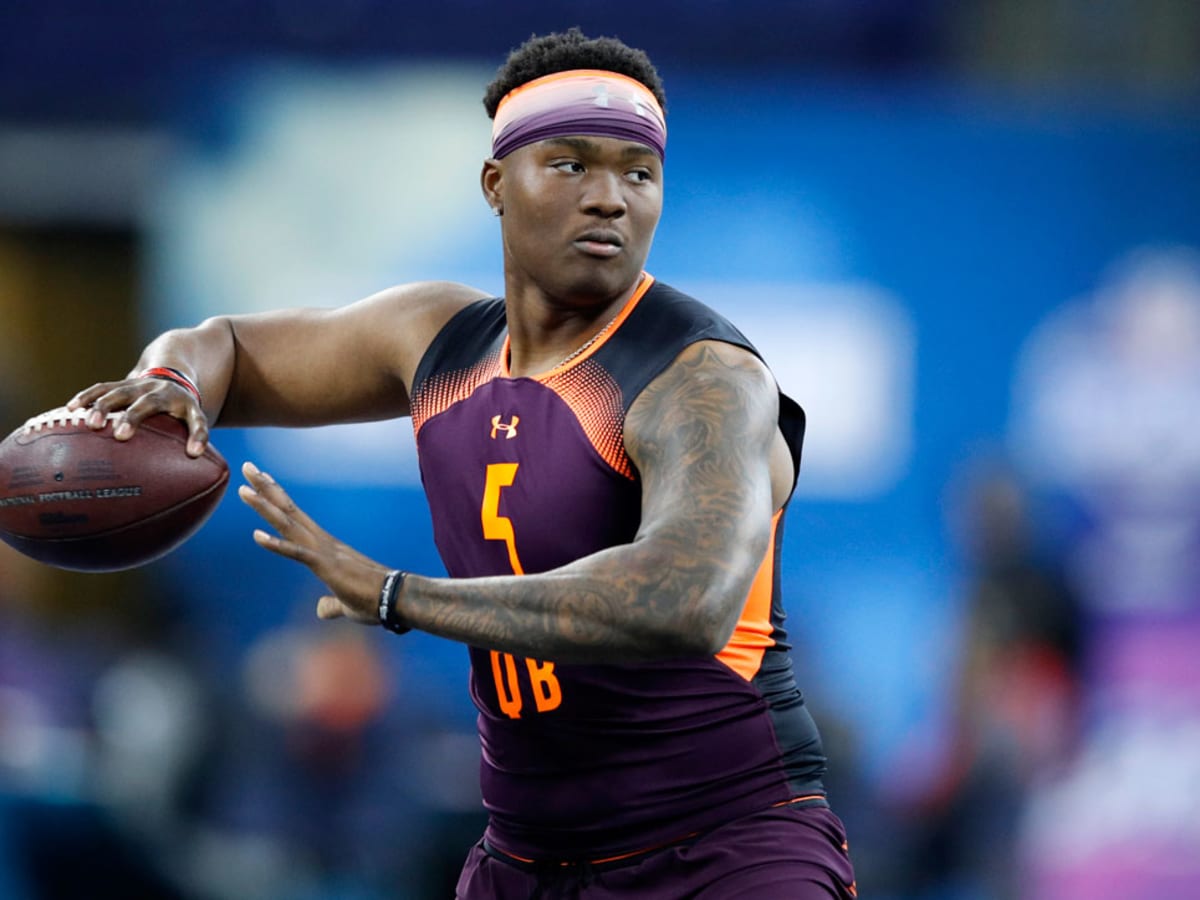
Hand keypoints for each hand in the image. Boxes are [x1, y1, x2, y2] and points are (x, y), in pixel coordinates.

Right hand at [67, 376, 209, 457]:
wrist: (175, 380)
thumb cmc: (181, 415)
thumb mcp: (193, 426)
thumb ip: (193, 447)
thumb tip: (190, 476)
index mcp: (187, 406)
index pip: (197, 421)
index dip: (197, 436)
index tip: (194, 454)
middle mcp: (163, 392)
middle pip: (149, 403)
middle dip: (134, 417)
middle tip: (121, 436)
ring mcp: (141, 385)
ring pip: (121, 392)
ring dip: (105, 407)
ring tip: (91, 424)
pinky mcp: (123, 383)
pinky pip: (102, 388)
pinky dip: (87, 398)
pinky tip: (71, 409)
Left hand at [238, 462, 389, 625]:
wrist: (398, 598)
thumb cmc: (376, 601)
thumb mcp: (346, 605)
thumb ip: (331, 605)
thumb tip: (321, 609)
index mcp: (326, 548)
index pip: (296, 517)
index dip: (277, 498)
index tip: (261, 480)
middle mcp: (323, 543)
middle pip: (288, 511)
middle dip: (266, 489)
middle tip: (248, 467)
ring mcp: (324, 552)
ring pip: (288, 525)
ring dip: (265, 507)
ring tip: (243, 490)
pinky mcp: (327, 567)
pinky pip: (297, 553)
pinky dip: (276, 544)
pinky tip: (256, 535)